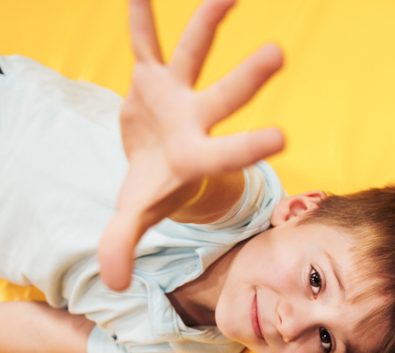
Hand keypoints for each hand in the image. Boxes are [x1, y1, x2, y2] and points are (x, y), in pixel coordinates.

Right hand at [98, 0, 285, 290]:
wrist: (155, 162)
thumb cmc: (155, 191)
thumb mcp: (136, 217)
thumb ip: (123, 245)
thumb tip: (111, 283)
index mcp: (196, 158)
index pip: (227, 152)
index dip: (249, 145)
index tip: (283, 136)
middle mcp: (195, 121)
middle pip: (224, 97)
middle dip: (248, 78)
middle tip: (278, 52)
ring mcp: (176, 95)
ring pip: (194, 54)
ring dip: (207, 22)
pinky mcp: (153, 76)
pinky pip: (145, 41)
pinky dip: (141, 18)